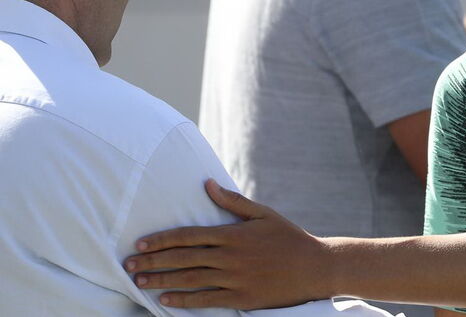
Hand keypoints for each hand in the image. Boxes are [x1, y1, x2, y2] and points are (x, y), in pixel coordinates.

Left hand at [124, 179, 326, 309]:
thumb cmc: (289, 237)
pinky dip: (183, 300)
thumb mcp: (263, 214)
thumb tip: (208, 184)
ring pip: (190, 279)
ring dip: (162, 280)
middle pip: (183, 258)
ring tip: (140, 281)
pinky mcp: (242, 298)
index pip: (189, 235)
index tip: (140, 243)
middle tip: (128, 264)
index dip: (162, 239)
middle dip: (153, 261)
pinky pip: (206, 300)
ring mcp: (236, 278)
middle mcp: (231, 256)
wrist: (316, 267)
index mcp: (234, 234)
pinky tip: (166, 299)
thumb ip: (233, 202)